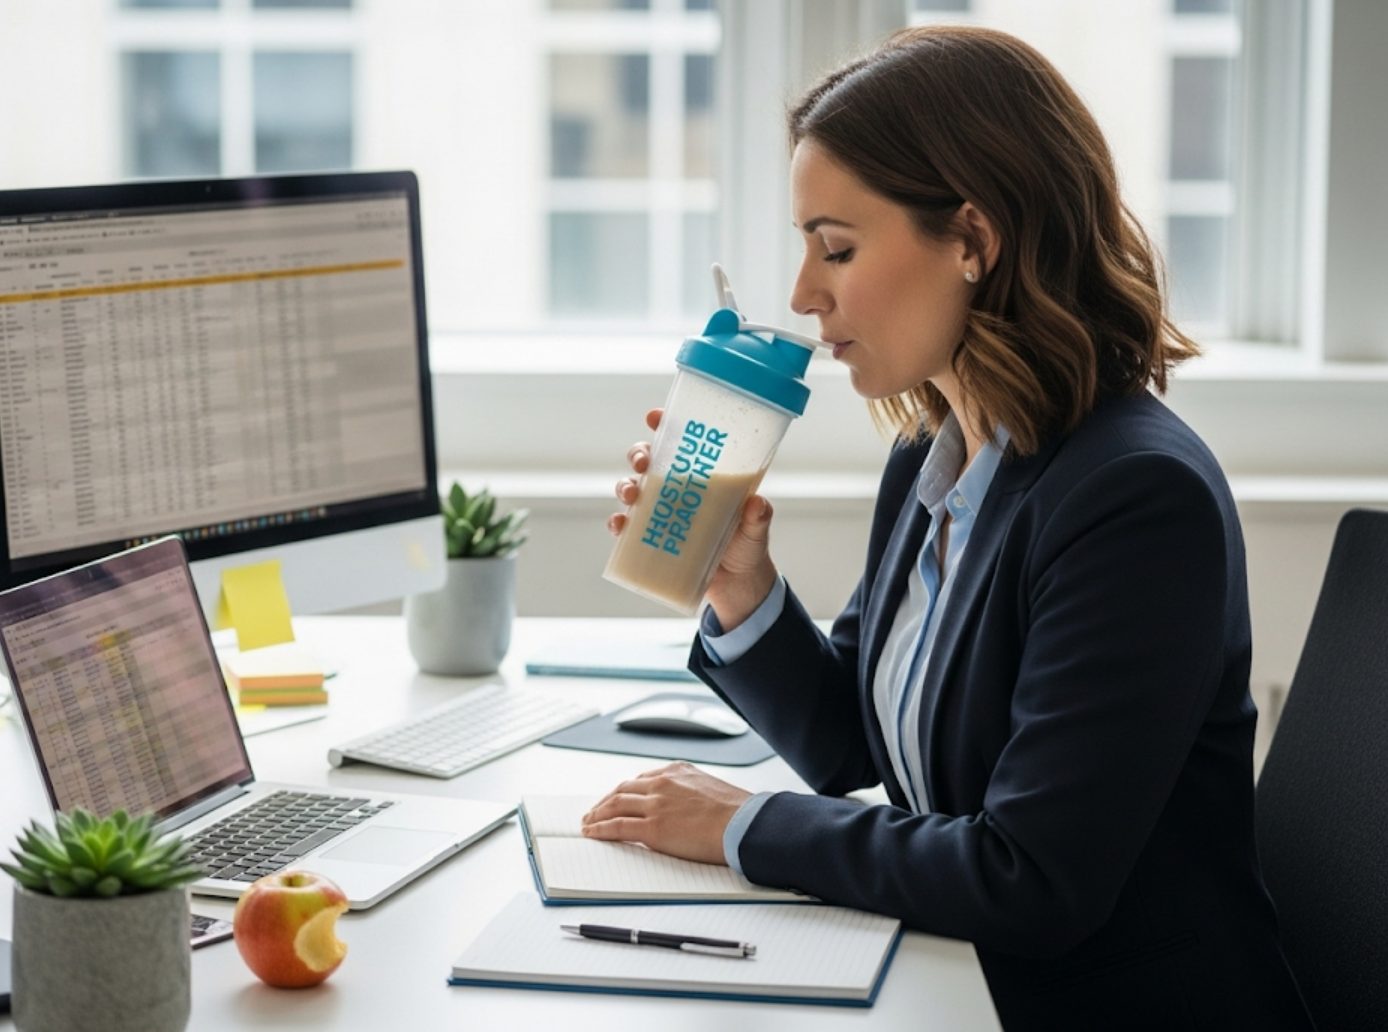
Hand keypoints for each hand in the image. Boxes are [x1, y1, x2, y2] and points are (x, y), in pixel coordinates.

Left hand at [580, 762, 752, 865]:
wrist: (745, 823)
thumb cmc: (738, 813)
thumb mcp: (713, 790)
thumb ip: (693, 794)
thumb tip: (690, 809)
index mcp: (679, 771)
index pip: (643, 779)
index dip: (625, 790)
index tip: (618, 797)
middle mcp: (663, 782)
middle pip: (623, 789)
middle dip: (606, 800)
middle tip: (595, 810)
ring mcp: (655, 804)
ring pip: (615, 804)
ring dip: (597, 814)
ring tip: (588, 823)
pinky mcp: (652, 827)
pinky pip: (616, 826)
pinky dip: (600, 829)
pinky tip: (592, 833)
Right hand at [607, 409, 778, 629]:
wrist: (737, 584)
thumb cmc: (747, 545)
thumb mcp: (757, 529)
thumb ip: (759, 516)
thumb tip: (757, 504)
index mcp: (702, 475)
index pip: (681, 442)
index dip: (665, 424)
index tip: (655, 417)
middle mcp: (677, 488)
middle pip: (650, 460)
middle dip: (639, 454)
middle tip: (643, 462)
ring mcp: (661, 512)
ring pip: (633, 488)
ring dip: (625, 486)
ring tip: (631, 496)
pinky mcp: (651, 538)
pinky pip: (627, 526)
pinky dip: (618, 523)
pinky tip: (619, 525)